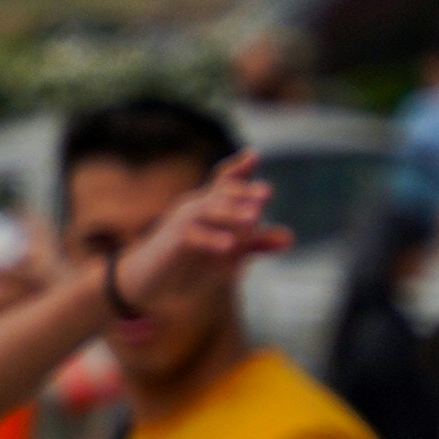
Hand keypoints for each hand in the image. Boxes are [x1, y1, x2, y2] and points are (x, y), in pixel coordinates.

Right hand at [133, 159, 277, 306]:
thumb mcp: (228, 256)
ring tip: (254, 218)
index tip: (254, 156)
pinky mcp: (172, 243)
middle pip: (220, 192)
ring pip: (208, 210)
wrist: (148, 282)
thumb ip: (254, 245)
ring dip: (231, 213)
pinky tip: (229, 246)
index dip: (238, 168)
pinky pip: (192, 236)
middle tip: (267, 192)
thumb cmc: (187, 264)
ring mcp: (182, 223)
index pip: (224, 182)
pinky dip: (211, 240)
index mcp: (208, 206)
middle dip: (243, 191)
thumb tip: (290, 237)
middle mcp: (194, 208)